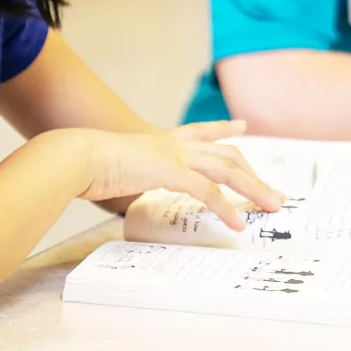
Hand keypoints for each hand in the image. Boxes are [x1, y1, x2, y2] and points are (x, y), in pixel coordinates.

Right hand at [78, 120, 282, 230]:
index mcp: (162, 141)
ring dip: (252, 190)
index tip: (242, 126)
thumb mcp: (118, 167)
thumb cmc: (89, 164)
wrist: (77, 156)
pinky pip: (207, 190)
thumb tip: (126, 186)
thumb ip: (131, 174)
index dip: (223, 129)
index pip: (201, 131)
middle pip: (226, 154)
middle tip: (273, 192)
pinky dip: (225, 207)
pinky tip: (238, 223)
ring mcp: (175, 154)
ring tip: (271, 207)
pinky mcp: (171, 170)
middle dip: (253, 174)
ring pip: (227, 170)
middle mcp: (174, 143)